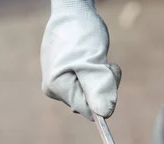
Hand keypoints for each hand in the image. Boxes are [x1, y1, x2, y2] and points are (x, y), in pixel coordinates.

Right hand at [41, 0, 120, 119]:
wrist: (72, 9)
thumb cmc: (81, 32)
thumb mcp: (93, 61)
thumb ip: (98, 88)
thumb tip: (104, 114)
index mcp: (56, 88)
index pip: (87, 109)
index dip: (103, 96)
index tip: (109, 73)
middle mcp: (54, 89)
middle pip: (88, 103)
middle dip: (102, 85)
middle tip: (105, 62)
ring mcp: (59, 82)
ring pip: (89, 93)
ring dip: (101, 78)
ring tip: (97, 57)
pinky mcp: (65, 75)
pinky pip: (86, 84)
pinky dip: (96, 73)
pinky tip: (92, 57)